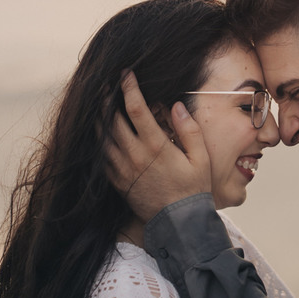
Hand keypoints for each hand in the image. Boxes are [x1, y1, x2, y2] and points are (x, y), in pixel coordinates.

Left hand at [105, 71, 212, 221]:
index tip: (126, 73)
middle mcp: (135, 155)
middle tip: (105, 84)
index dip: (129, 88)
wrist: (179, 225)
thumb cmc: (193, 190)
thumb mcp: (200, 158)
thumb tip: (175, 105)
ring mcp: (123, 169)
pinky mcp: (118, 182)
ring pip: (103, 138)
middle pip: (113, 120)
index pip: (136, 109)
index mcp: (156, 146)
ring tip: (97, 103)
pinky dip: (97, 142)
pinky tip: (98, 133)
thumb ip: (189, 130)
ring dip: (98, 118)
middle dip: (108, 98)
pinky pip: (102, 157)